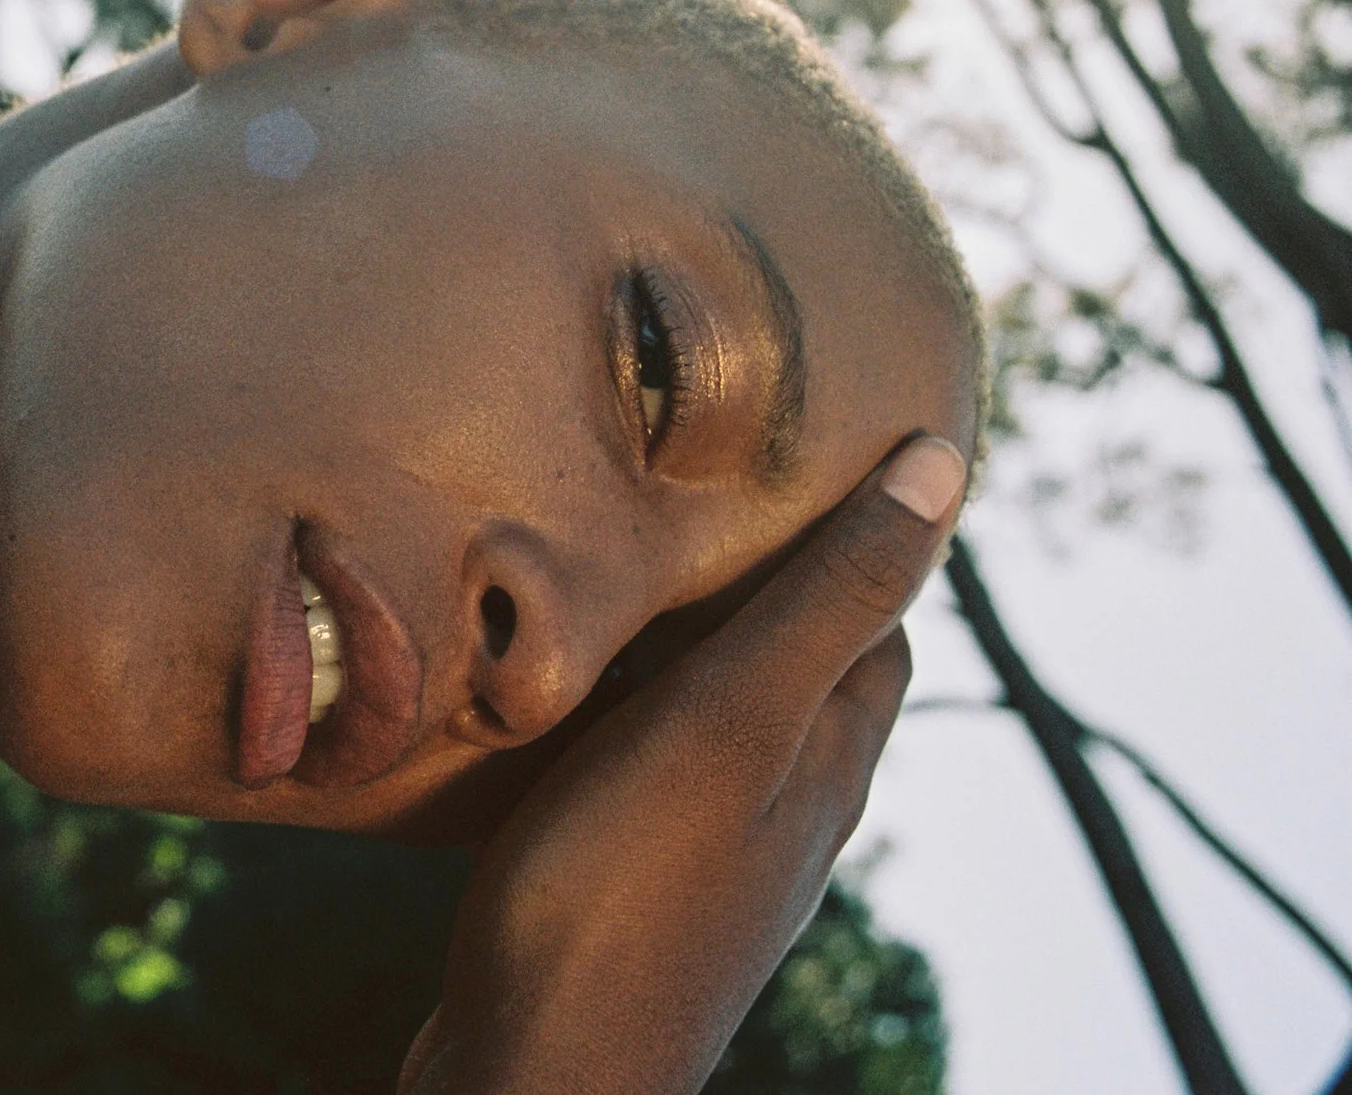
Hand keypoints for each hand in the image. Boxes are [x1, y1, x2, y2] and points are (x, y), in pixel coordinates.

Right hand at [400, 434, 967, 1094]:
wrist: (538, 1075)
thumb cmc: (626, 894)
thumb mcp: (734, 718)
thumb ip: (827, 598)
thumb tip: (942, 467)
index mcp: (827, 759)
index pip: (876, 616)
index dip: (848, 529)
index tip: (789, 449)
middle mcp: (787, 810)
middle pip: (801, 666)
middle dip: (759, 583)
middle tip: (678, 496)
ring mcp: (709, 858)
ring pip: (718, 724)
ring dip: (680, 651)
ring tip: (603, 576)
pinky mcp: (631, 891)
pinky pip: (645, 774)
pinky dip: (619, 716)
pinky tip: (553, 703)